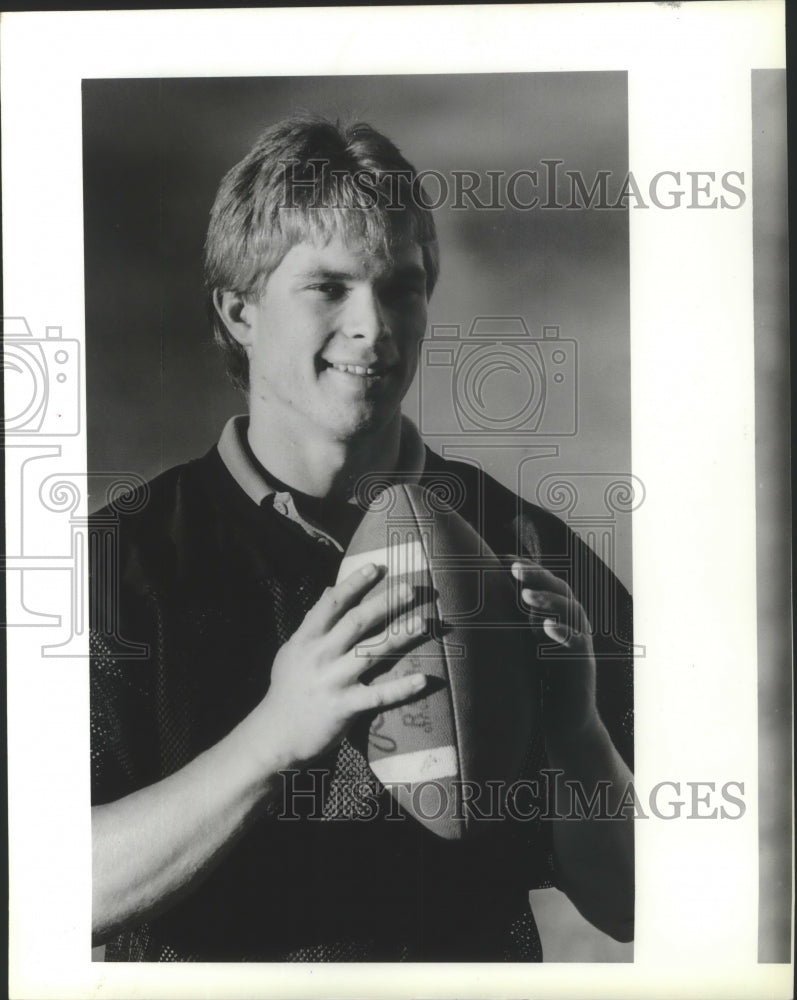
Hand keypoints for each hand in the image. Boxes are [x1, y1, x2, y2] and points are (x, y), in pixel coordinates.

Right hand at [257, 563, 427, 768]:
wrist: (275, 733)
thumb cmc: (287, 688)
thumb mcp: (293, 649)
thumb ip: (313, 621)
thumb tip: (330, 589)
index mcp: (307, 638)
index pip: (332, 603)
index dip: (354, 583)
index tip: (376, 567)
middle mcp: (321, 655)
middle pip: (357, 622)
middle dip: (384, 603)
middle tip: (410, 588)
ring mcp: (333, 680)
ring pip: (371, 653)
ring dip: (399, 636)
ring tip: (422, 623)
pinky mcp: (345, 706)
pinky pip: (379, 695)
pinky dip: (402, 688)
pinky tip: (424, 679)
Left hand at [511, 559, 597, 739]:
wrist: (565, 721)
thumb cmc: (539, 680)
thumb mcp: (522, 646)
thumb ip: (511, 623)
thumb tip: (478, 601)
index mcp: (555, 615)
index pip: (543, 584)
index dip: (526, 570)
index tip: (501, 558)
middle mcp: (570, 623)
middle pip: (558, 590)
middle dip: (536, 576)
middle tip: (514, 567)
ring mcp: (578, 642)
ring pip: (570, 612)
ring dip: (548, 601)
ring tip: (527, 595)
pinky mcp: (582, 664)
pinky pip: (576, 644)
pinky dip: (562, 633)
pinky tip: (547, 627)